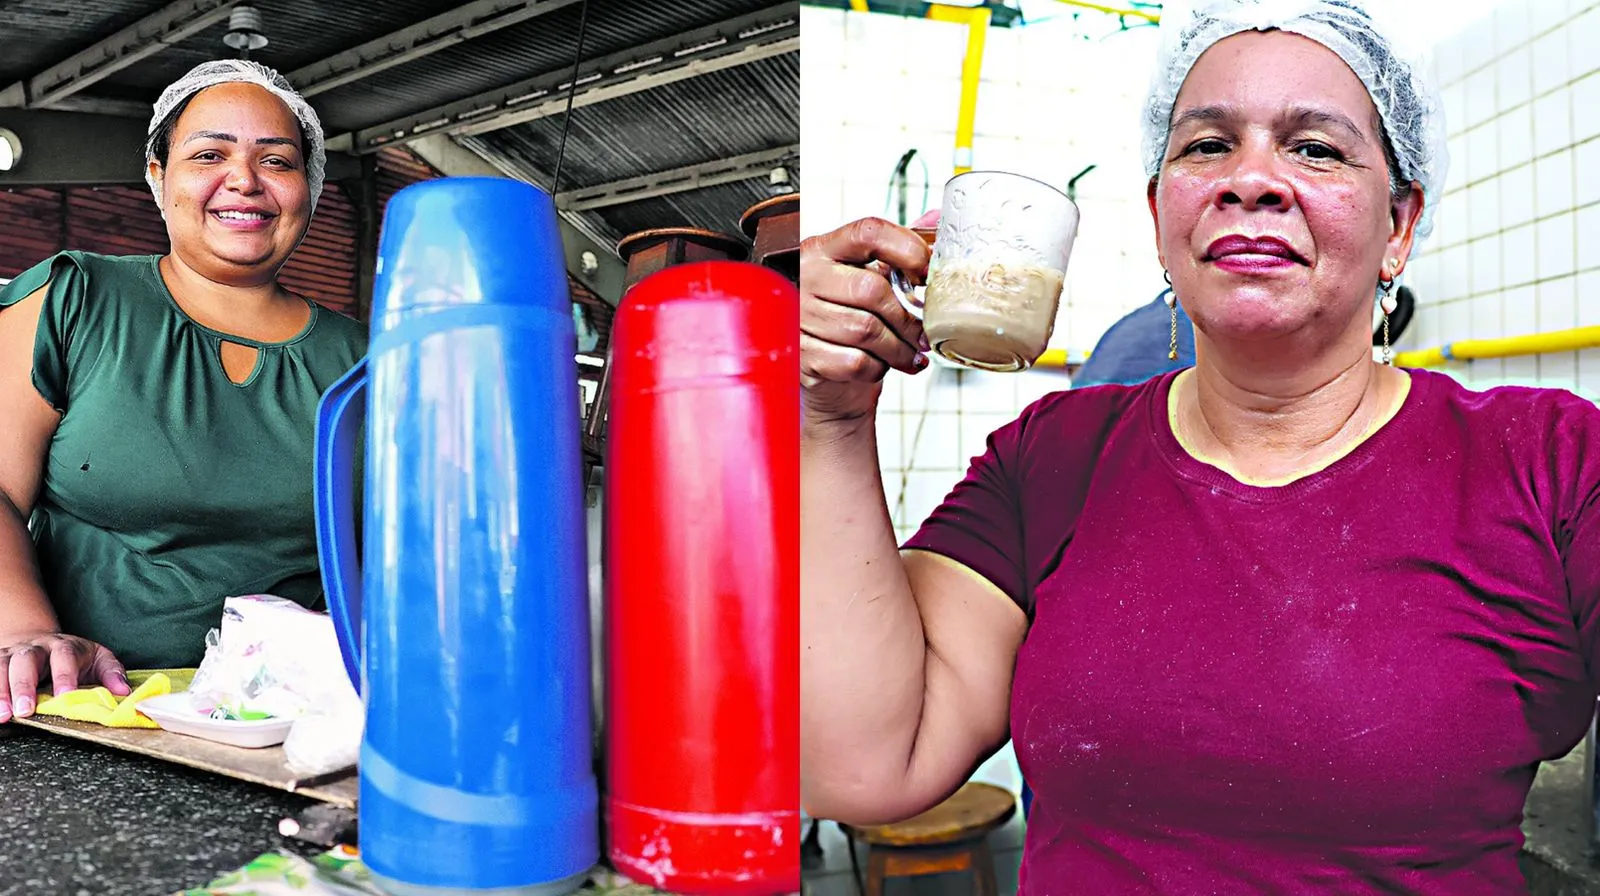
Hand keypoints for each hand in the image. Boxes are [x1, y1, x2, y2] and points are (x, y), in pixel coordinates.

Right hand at [0, 631, 127, 722]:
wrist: (42, 643)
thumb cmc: (75, 657)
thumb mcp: (99, 659)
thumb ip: (111, 673)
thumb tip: (124, 692)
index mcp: (64, 646)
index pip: (64, 657)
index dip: (64, 676)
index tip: (64, 697)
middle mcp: (35, 648)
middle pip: (26, 661)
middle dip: (24, 686)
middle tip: (25, 711)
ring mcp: (12, 654)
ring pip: (1, 667)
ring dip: (0, 691)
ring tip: (3, 716)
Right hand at [799, 217, 932, 427]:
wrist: (820, 362)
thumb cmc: (849, 313)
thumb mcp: (870, 274)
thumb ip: (899, 246)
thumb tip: (938, 218)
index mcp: (825, 248)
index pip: (869, 233)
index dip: (907, 250)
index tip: (927, 274)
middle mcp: (807, 276)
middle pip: (871, 290)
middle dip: (907, 318)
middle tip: (923, 333)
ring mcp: (800, 316)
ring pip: (865, 331)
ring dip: (898, 348)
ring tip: (910, 353)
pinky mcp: (803, 354)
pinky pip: (854, 361)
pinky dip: (877, 368)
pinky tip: (881, 364)